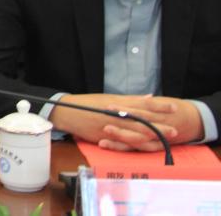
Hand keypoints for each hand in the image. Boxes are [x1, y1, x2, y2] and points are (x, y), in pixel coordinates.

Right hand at [49, 94, 182, 150]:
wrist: (66, 112)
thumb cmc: (87, 104)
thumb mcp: (108, 98)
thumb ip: (129, 99)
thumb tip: (149, 97)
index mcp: (117, 102)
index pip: (141, 104)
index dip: (158, 106)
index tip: (173, 107)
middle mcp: (115, 113)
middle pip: (141, 119)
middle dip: (160, 124)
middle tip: (176, 128)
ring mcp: (111, 125)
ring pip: (135, 131)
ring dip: (152, 135)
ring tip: (167, 138)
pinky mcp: (105, 136)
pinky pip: (125, 142)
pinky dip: (137, 144)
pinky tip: (147, 146)